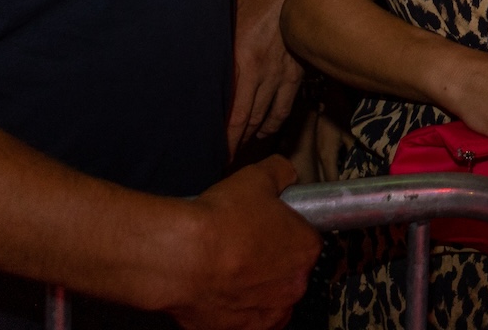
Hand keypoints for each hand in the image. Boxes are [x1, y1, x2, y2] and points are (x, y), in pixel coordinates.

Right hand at [153, 157, 318, 329]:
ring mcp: (269, 313)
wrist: (181, 257)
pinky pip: (248, 322)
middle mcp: (295, 286)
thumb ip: (280, 172)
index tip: (266, 227)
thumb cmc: (221, 218)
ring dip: (256, 289)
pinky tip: (220, 293)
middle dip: (271, 262)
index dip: (285, 231)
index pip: (305, 239)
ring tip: (228, 271)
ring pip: (270, 299)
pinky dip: (238, 311)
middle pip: (289, 271)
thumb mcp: (255, 177)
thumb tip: (286, 174)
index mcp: (306, 248)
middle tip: (242, 247)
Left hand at [229, 0, 304, 153]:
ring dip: (254, 136)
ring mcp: (282, 76)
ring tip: (242, 148)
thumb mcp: (228, 22)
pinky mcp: (295, 74)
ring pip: (267, 116)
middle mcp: (264, 74)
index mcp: (244, 62)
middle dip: (237, 142)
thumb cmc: (255, 4)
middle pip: (250, 120)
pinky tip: (265, 131)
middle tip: (225, 158)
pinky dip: (274, 123)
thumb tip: (191, 64)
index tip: (218, 155)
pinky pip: (285, 107)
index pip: (235, 113)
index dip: (228, 139)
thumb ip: (215, 46)